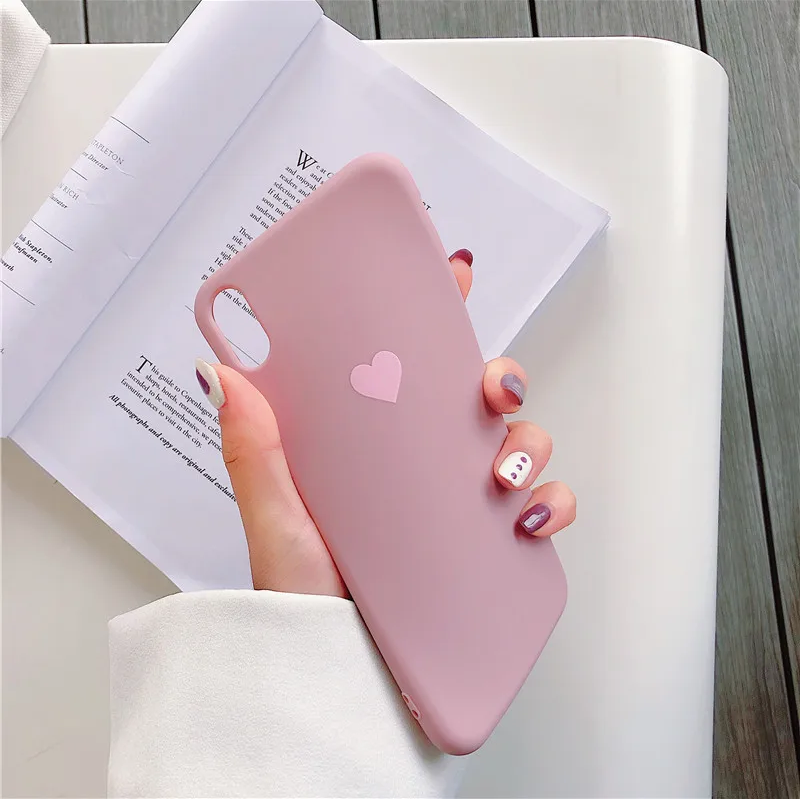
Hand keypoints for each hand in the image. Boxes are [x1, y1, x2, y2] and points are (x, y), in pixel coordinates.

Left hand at [195, 250, 575, 596]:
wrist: (336, 675)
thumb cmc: (302, 598)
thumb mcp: (277, 518)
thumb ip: (253, 449)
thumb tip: (221, 371)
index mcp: (374, 444)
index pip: (411, 364)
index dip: (440, 313)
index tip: (457, 273)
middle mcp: (423, 466)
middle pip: (479, 396)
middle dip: (501, 380)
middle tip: (493, 395)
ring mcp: (462, 503)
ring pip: (520, 444)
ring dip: (529, 446)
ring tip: (503, 479)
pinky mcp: (492, 545)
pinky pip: (541, 510)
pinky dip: (551, 505)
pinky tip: (529, 521)